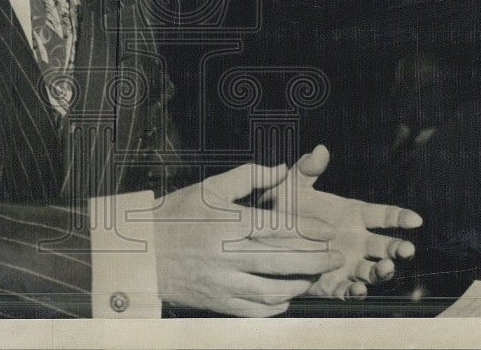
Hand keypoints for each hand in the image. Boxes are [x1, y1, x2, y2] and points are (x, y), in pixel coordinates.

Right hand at [152, 162, 344, 316]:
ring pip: (274, 289)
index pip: (278, 228)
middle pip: (283, 261)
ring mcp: (223, 283)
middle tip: (336, 257)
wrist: (144, 253)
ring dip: (301, 283)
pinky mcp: (219, 303)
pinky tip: (288, 294)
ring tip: (316, 275)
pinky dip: (278, 304)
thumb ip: (249, 176)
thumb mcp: (209, 188)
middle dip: (316, 260)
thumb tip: (283, 169)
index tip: (328, 231)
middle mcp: (227, 256)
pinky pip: (257, 310)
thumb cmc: (178, 215)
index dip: (308, 230)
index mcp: (227, 224)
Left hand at [265, 145, 422, 299]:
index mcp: (354, 215)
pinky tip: (360, 289)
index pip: (385, 216)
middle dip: (398, 248)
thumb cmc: (283, 207)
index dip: (401, 217)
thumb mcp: (293, 185)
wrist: (263, 237)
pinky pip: (349, 290)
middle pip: (385, 246)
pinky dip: (357, 291)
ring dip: (383, 270)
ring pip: (374, 270)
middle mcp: (357, 240)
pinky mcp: (333, 283)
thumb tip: (320, 150)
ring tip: (386, 267)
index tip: (415, 220)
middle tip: (406, 249)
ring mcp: (348, 263)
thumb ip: (308, 169)